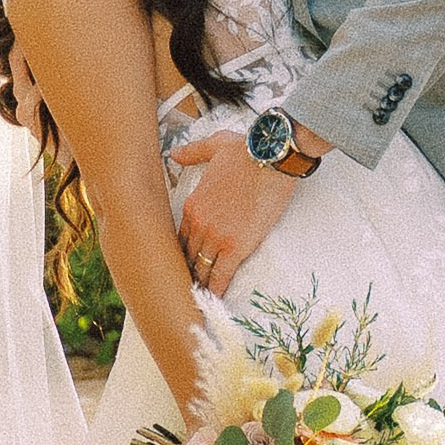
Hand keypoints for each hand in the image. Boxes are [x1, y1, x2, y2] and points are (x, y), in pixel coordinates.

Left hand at [170, 130, 297, 295]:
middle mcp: (199, 223)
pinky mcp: (236, 247)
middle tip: (190, 285)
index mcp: (193, 203)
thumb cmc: (247, 150)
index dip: (184, 252)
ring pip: (202, 268)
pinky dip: (216, 288)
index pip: (182, 236)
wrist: (271, 158)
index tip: (186, 262)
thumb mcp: (213, 146)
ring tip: (200, 297)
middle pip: (189, 255)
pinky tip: (214, 298)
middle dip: (190, 269)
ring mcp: (216, 236)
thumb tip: (174, 154)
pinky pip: (221, 275)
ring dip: (201, 283)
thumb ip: (192, 153)